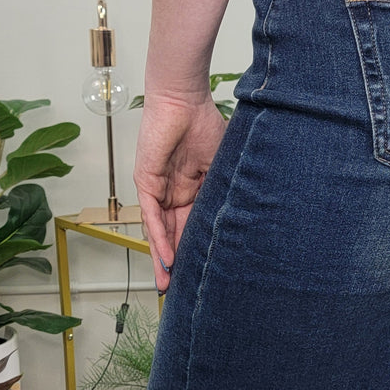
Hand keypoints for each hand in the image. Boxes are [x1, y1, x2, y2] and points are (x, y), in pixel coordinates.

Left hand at [134, 93, 227, 291]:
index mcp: (191, 189)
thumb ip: (224, 192)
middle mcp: (172, 192)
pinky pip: (152, 215)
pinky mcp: (146, 181)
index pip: (191, 226)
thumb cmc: (204, 124)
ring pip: (160, 230)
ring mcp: (157, 188)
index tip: (202, 273)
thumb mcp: (221, 167)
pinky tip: (167, 257)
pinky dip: (160, 237)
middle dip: (175, 263)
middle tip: (177, 290)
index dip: (195, 249)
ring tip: (167, 283)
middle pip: (173, 234)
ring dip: (163, 257)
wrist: (184, 99)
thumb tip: (243, 218)